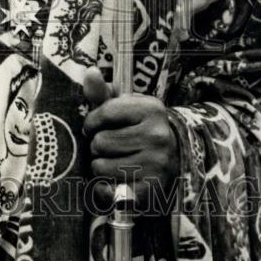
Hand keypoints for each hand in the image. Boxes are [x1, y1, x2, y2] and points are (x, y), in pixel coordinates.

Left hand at [82, 68, 177, 215]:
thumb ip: (103, 92)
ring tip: (114, 160)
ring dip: (100, 165)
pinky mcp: (151, 189)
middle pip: (99, 142)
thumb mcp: (124, 107)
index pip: (104, 111)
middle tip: (109, 146)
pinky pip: (108, 188)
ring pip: (100, 166)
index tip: (93, 126)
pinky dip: (105, 186)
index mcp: (152, 109)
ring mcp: (156, 163)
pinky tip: (117, 179)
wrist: (170, 160)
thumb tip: (90, 72)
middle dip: (97, 145)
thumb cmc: (136, 128)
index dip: (91, 121)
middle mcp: (158, 135)